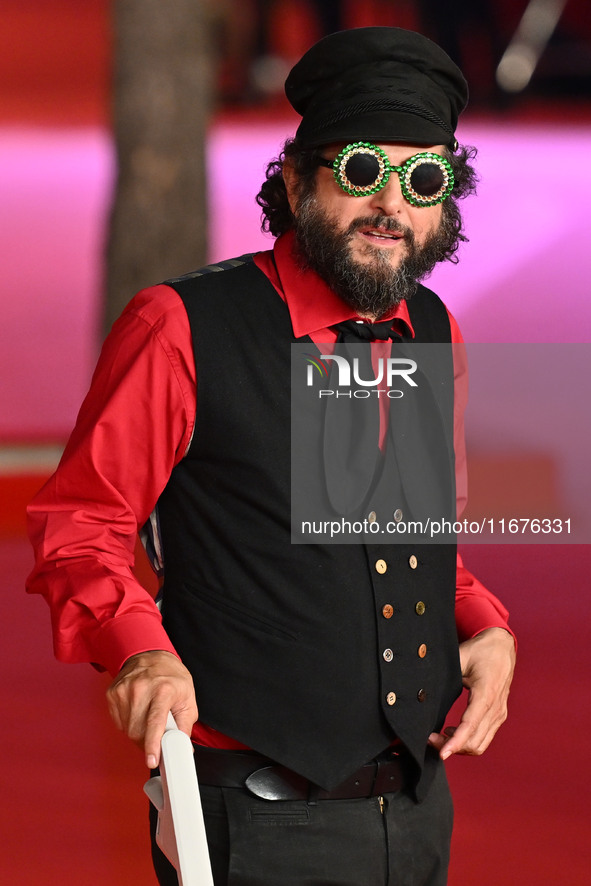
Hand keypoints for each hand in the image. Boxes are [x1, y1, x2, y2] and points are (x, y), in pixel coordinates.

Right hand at [106, 650, 197, 768]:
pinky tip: (137, 712)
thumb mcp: (187, 697)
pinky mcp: (113, 693)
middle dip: (147, 742)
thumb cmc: (171, 676)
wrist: (151, 655)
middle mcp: (142, 688)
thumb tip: (182, 749)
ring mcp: (124, 690)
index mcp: (163, 689)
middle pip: (138, 731)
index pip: (155, 722)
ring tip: (148, 718)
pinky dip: (129, 724)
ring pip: (127, 729)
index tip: (152, 760)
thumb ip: (185, 725)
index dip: (153, 744)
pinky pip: (119, 722)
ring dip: (138, 733)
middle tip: (156, 738)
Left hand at [428, 627, 515, 759]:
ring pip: (480, 744)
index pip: (470, 725)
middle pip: (474, 741)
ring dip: (460, 747)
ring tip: (439, 738)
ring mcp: (499, 714)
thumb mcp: (460, 656)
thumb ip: (444, 673)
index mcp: (486, 693)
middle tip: (430, 740)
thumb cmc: (480, 650)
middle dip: (451, 747)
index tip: (442, 753)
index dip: (456, 742)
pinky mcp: (499, 716)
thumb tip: (422, 687)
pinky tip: (453, 733)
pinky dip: (468, 742)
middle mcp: (496, 708)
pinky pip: (485, 738)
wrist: (502, 647)